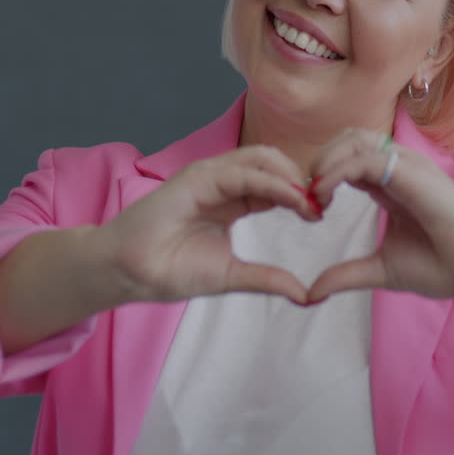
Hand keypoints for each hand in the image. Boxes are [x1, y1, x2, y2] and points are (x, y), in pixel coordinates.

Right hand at [104, 145, 318, 304]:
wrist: (131, 272)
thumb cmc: (172, 270)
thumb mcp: (232, 275)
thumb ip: (267, 278)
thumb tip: (305, 295)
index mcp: (233, 200)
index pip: (275, 185)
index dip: (300, 195)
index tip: (321, 215)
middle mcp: (223, 182)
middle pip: (273, 164)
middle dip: (300, 180)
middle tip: (322, 206)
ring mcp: (209, 176)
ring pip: (261, 159)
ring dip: (290, 177)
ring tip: (310, 203)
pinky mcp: (197, 177)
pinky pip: (243, 172)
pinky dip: (272, 182)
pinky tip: (292, 199)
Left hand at [305, 128, 453, 302]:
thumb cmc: (441, 266)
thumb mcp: (380, 270)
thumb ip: (346, 275)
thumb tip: (310, 294)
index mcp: (391, 183)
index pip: (349, 157)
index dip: (324, 175)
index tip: (311, 208)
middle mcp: (398, 167)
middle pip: (348, 139)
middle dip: (320, 160)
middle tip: (307, 196)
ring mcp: (407, 165)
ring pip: (354, 139)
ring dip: (326, 161)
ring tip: (315, 193)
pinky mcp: (412, 172)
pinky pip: (364, 159)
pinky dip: (337, 172)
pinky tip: (324, 195)